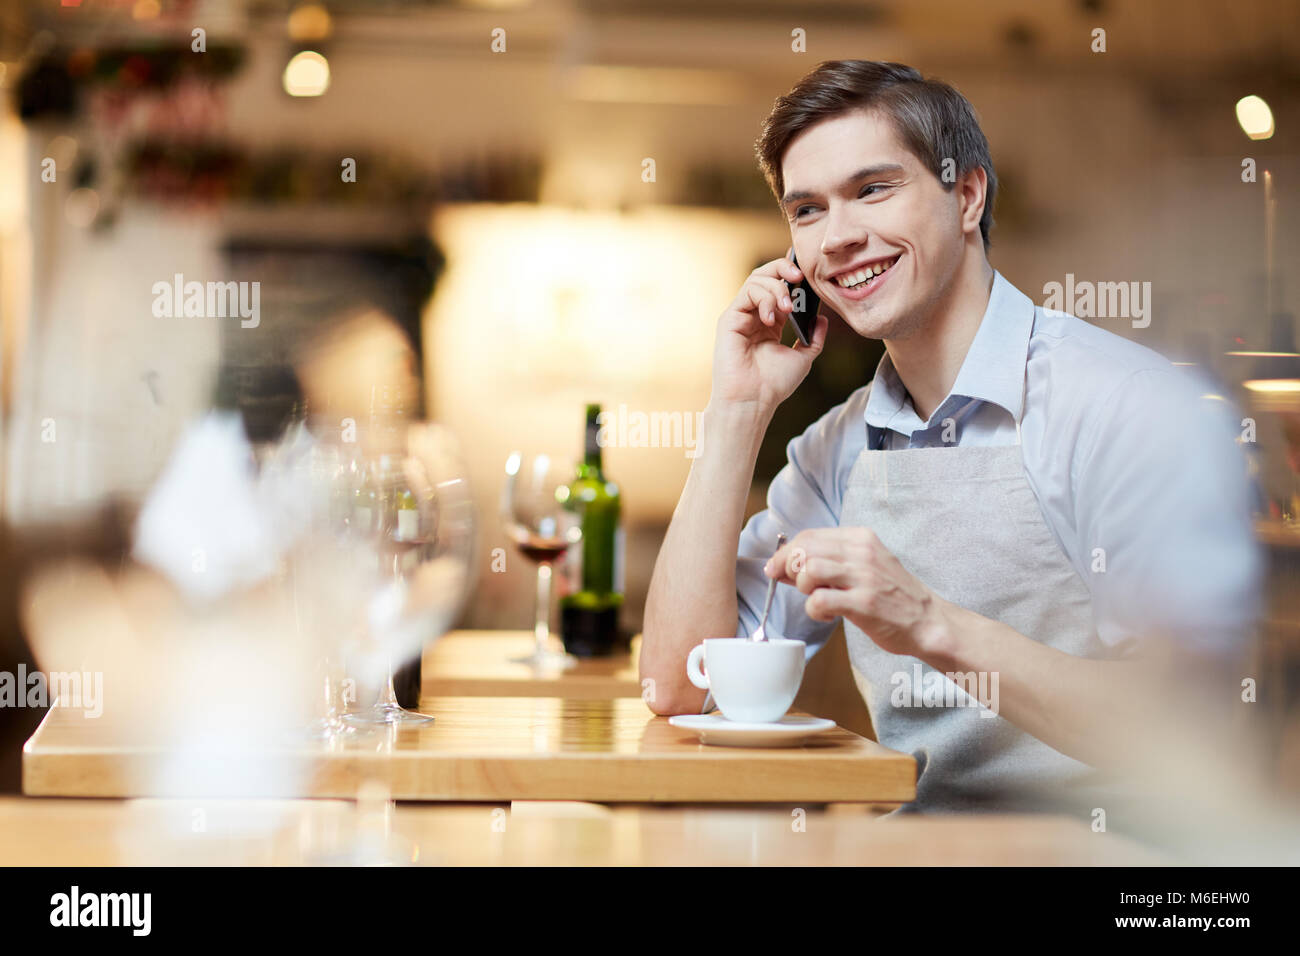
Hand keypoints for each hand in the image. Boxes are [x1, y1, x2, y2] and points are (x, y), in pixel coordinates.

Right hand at [709, 249, 828, 413]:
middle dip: (784, 269)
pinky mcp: (730, 319)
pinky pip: (747, 293)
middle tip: (799, 277)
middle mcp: (754, 315)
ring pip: (756, 280)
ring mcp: (741, 315)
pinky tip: (772, 318)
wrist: (753, 401)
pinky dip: (764, 298)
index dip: (792, 275)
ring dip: (776, 288)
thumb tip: (821, 317)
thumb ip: (814, 337)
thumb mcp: (803, 357)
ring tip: (787, 308)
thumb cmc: (774, 384)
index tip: (808, 273)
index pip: (780, 286)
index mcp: (770, 322)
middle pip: (766, 275)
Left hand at [765, 527, 956, 659]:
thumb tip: (782, 566)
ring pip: (809, 570)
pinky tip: (828, 615)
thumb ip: (828, 562)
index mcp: (861, 538)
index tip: (776, 568)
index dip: (786, 553)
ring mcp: (864, 577)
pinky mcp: (864, 603)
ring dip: (803, 588)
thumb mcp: (864, 566)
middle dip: (789, 569)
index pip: (809, 536)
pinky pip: (819, 601)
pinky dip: (814, 610)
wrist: (927, 620)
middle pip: (804, 549)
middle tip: (799, 587)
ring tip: (817, 598)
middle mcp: (862, 552)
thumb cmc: (891, 595)